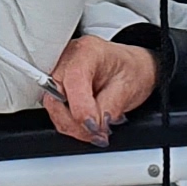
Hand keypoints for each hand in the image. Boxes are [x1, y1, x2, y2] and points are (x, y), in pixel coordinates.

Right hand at [44, 34, 159, 143]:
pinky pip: (57, 112)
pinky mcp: (57, 88)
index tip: (95, 127)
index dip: (81, 108)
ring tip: (97, 131)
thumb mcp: (128, 88)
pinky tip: (88, 125)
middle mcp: (67, 60)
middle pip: (56, 97)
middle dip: (76, 123)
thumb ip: (109, 107)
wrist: (133, 69)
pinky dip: (72, 125)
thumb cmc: (132, 70)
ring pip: (53, 109)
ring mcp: (59, 74)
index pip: (73, 80)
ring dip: (74, 127)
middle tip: (98, 133)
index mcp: (87, 52)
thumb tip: (95, 125)